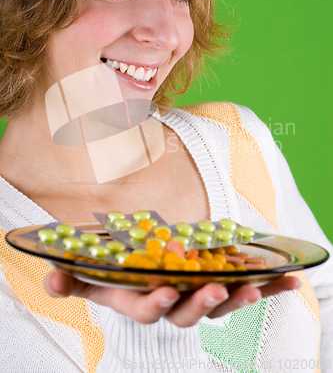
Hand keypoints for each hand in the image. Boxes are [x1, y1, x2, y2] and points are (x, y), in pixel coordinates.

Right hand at [44, 270, 301, 326]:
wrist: (140, 267)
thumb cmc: (114, 271)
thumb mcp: (90, 274)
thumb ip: (71, 278)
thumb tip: (50, 277)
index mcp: (139, 300)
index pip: (146, 309)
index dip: (156, 304)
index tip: (166, 291)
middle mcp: (171, 303)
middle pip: (187, 313)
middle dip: (199, 304)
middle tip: (212, 290)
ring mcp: (195, 295)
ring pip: (217, 304)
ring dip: (236, 298)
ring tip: (255, 289)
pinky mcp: (217, 285)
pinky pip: (241, 288)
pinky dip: (266, 286)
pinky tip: (288, 280)